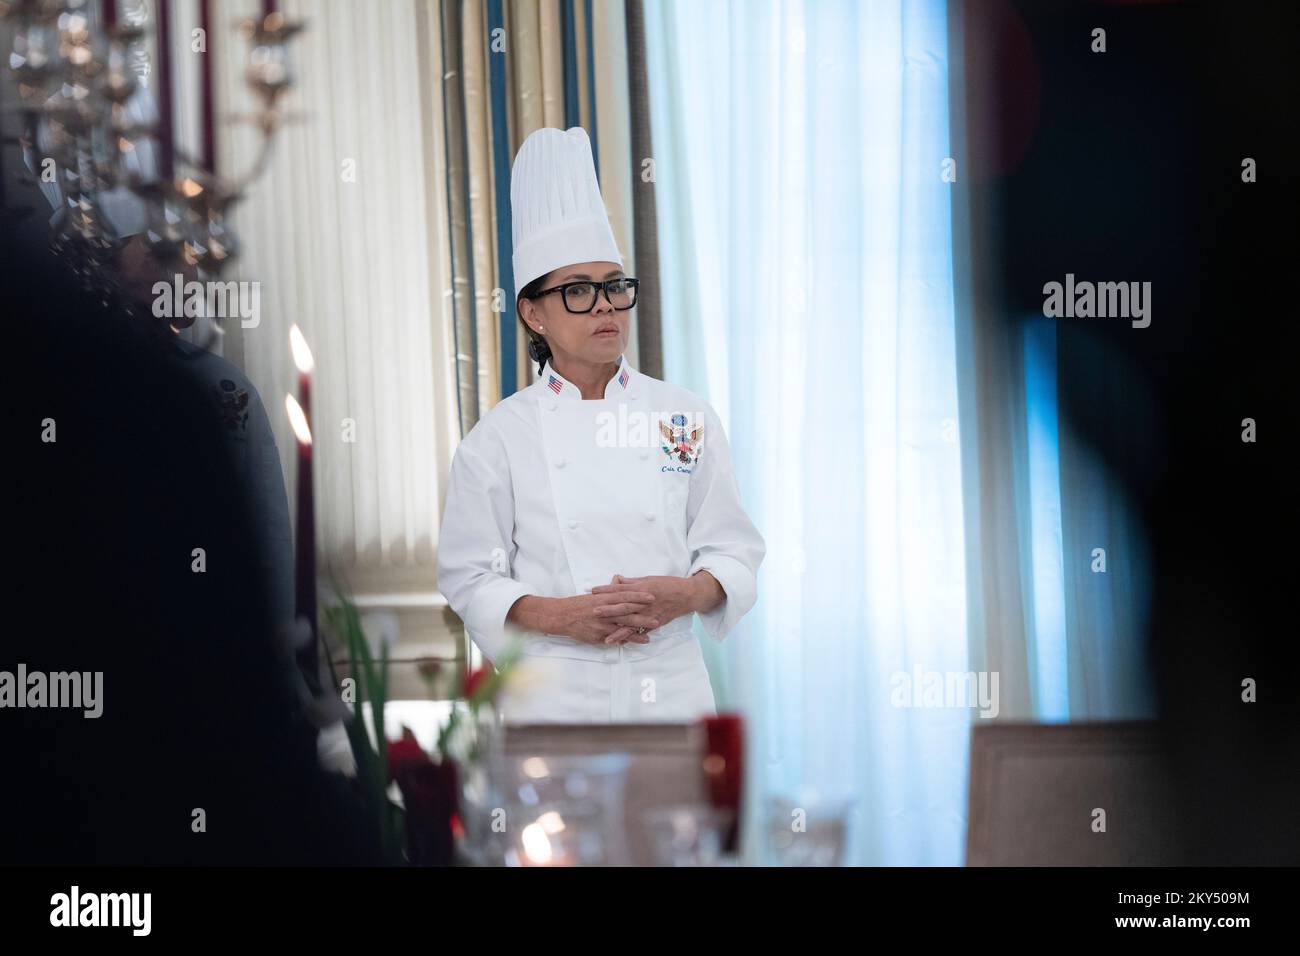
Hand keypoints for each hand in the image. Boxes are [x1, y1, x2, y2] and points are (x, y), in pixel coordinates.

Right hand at [545, 591, 659, 645]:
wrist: (562, 616)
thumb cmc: (578, 604)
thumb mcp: (594, 595)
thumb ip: (608, 591)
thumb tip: (619, 582)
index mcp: (604, 598)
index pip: (624, 596)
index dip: (639, 596)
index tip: (652, 595)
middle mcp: (604, 610)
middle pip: (627, 611)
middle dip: (643, 613)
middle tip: (658, 614)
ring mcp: (602, 623)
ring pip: (623, 625)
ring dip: (639, 627)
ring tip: (653, 629)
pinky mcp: (599, 635)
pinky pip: (616, 637)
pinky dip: (628, 638)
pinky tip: (639, 640)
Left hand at [591, 574, 714, 636]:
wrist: (687, 594)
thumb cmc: (668, 585)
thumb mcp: (649, 579)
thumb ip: (632, 582)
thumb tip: (617, 580)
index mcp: (641, 588)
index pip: (621, 589)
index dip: (606, 590)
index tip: (593, 591)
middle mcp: (644, 601)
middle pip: (624, 605)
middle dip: (608, 609)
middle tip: (593, 611)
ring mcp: (650, 613)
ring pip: (632, 622)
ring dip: (618, 629)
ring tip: (606, 634)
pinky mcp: (656, 622)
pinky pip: (642, 631)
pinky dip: (632, 637)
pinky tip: (623, 642)